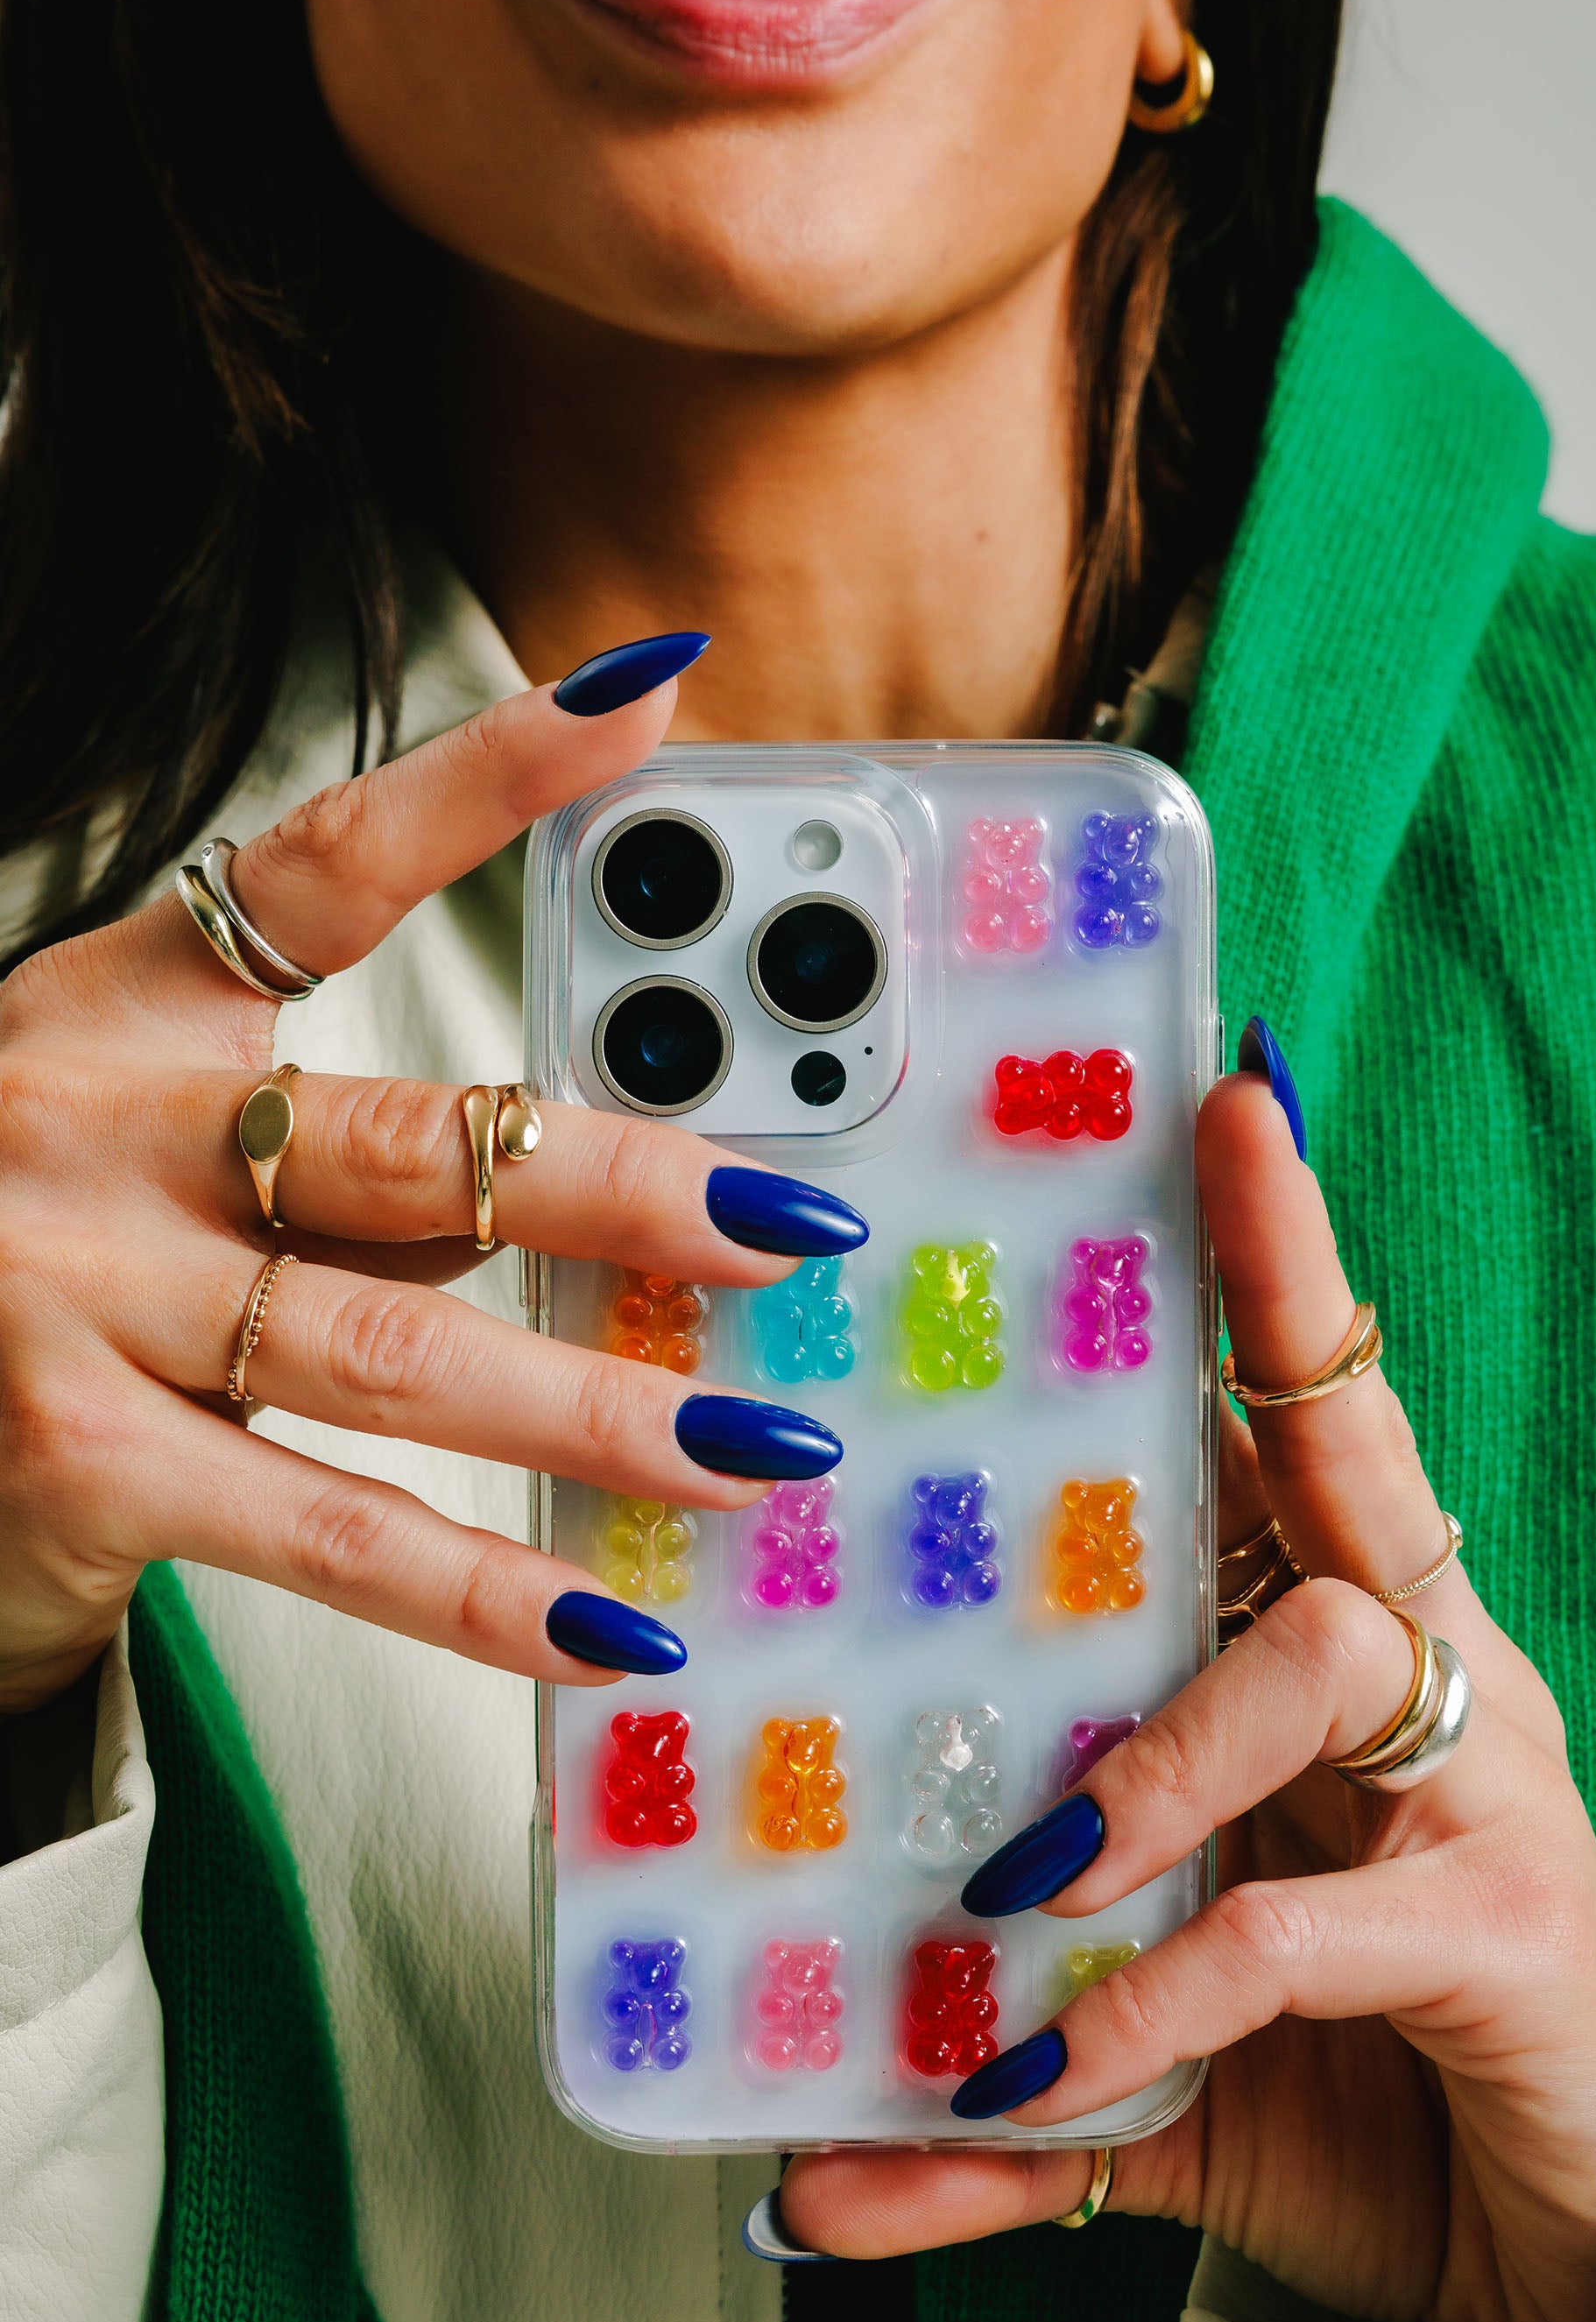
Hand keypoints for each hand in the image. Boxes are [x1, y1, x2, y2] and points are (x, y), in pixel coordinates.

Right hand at [0, 660, 854, 1714]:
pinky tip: (611, 1627)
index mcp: (125, 1012)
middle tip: (792, 1225)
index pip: (322, 867)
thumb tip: (576, 1215)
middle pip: (413, 1141)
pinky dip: (485, 1594)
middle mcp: (94, 1128)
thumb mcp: (149, 1166)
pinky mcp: (78, 1460)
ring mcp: (75, 1295)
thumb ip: (336, 1182)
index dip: (490, 777)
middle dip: (628, 1188)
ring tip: (753, 1452)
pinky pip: (329, 1532)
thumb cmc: (23, 1281)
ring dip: (599, 1411)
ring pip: (400, 1353)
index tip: (644, 694)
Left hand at [781, 1064, 1595, 2321]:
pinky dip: (1151, 1993)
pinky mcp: (1504, 1939)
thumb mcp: (1156, 2062)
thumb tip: (790, 2164)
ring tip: (1018, 1872)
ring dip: (1147, 1760)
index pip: (1310, 1426)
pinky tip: (1038, 2062)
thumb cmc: (1363, 2091)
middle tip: (1202, 1176)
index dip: (1274, 1266)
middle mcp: (1431, 1689)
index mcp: (1346, 1659)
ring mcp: (1485, 1799)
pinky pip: (1298, 1933)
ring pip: (1318, 1665)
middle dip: (1275, 1312)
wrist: (1565, 2254)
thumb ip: (986, 2081)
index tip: (1217, 1104)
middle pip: (1354, 1463)